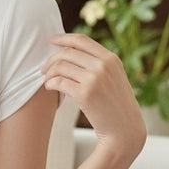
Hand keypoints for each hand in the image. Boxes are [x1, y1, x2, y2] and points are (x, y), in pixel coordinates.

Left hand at [43, 33, 146, 163]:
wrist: (124, 129)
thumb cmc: (116, 105)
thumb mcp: (114, 77)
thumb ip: (98, 64)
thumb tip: (70, 52)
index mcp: (110, 59)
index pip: (82, 40)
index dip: (63, 38)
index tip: (51, 40)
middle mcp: (103, 66)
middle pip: (67, 52)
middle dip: (52, 60)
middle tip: (44, 70)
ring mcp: (94, 79)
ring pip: (60, 66)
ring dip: (49, 73)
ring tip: (47, 81)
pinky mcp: (85, 94)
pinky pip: (59, 82)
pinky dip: (50, 84)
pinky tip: (50, 88)